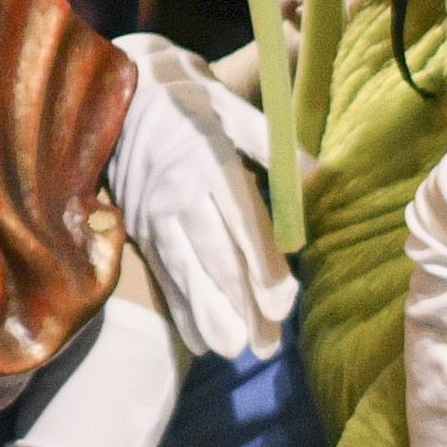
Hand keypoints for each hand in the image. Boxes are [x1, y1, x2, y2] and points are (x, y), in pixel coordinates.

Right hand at [106, 38, 288, 358]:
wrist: (127, 95)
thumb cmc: (196, 104)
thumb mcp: (234, 108)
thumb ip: (274, 144)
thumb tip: (319, 175)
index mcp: (208, 158)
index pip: (239, 217)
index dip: (262, 261)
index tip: (282, 301)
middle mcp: (178, 191)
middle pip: (213, 254)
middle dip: (239, 302)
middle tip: (264, 343)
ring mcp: (153, 214)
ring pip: (184, 271)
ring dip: (208, 315)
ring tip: (232, 351)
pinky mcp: (139, 230)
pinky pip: (161, 274)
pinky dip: (179, 309)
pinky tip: (199, 342)